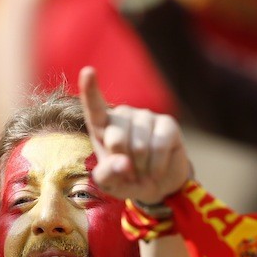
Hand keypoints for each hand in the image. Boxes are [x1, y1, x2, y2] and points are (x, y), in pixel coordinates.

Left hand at [78, 66, 189, 203]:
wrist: (157, 185)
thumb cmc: (125, 179)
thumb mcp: (109, 183)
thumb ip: (107, 175)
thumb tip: (124, 163)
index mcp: (102, 126)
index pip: (94, 107)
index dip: (90, 90)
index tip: (88, 71)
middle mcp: (122, 116)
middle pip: (116, 139)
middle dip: (122, 164)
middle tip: (128, 172)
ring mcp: (145, 117)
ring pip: (139, 146)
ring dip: (140, 167)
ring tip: (142, 170)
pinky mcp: (167, 123)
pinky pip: (160, 146)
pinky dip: (156, 166)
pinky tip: (155, 170)